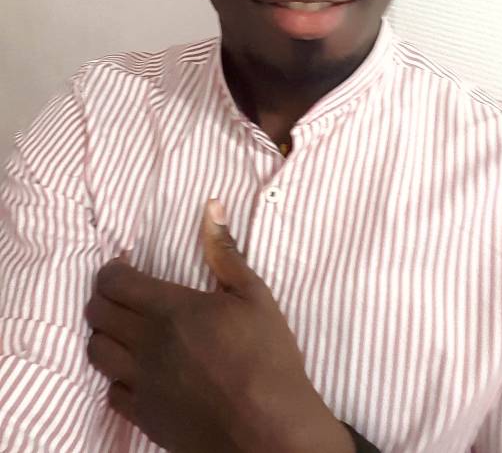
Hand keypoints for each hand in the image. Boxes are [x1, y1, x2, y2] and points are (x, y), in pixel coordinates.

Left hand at [86, 199, 352, 452]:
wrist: (269, 431)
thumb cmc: (267, 358)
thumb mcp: (254, 296)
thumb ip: (224, 251)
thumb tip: (211, 208)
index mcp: (170, 310)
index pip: (114, 282)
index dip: (112, 269)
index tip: (124, 264)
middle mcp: (147, 345)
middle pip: (98, 313)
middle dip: (103, 296)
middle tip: (122, 292)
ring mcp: (142, 384)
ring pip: (95, 352)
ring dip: (103, 334)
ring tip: (123, 329)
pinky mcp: (145, 418)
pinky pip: (110, 392)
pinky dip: (115, 376)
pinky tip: (135, 370)